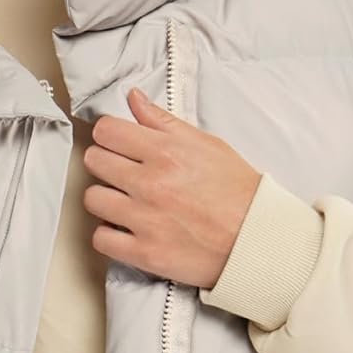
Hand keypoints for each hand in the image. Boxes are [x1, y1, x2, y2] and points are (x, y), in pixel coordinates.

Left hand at [83, 87, 261, 288]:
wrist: (259, 238)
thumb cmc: (238, 191)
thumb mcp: (208, 145)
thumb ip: (165, 122)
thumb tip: (134, 99)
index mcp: (166, 152)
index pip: (106, 131)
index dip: (110, 135)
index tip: (117, 143)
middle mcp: (151, 184)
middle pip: (94, 161)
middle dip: (106, 163)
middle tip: (122, 172)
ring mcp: (145, 220)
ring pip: (92, 199)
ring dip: (106, 199)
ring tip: (124, 201)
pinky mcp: (145, 253)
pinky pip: (101, 239)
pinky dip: (110, 235)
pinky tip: (125, 229)